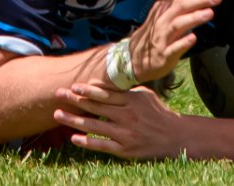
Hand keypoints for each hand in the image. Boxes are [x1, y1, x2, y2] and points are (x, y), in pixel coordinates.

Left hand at [53, 82, 183, 159]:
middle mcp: (127, 116)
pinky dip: (87, 141)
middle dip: (75, 100)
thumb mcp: (144, 95)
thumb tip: (100, 84)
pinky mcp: (125, 150)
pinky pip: (102, 145)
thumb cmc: (157, 113)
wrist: (176, 137)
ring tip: (57, 115)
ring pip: (94, 126)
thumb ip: (123, 90)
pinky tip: (73, 137)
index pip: (105, 94)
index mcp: (132, 101)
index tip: (73, 85)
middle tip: (57, 94)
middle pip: (96, 107)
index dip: (88, 90)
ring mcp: (125, 134)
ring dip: (74, 120)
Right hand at [126, 0, 225, 83]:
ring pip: (177, 24)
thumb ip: (183, 8)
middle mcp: (162, 20)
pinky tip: (193, 38)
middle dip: (201, 0)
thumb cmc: (157, 35)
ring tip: (210, 13)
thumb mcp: (166, 17)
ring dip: (194, 18)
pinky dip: (183, 42)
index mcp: (164, 9)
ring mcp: (162, 37)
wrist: (135, 58)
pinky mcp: (163, 54)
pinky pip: (173, 48)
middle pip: (181, 6)